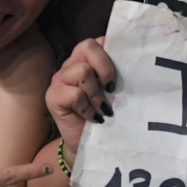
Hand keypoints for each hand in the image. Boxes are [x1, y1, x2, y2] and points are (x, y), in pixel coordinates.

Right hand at [46, 38, 114, 161]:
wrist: (88, 145)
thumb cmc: (105, 116)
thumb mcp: (115, 92)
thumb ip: (117, 74)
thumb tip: (134, 62)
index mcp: (87, 60)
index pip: (100, 41)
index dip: (114, 54)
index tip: (123, 74)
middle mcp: (71, 64)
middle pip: (87, 46)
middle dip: (105, 67)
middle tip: (111, 88)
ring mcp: (59, 79)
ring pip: (82, 70)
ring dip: (96, 93)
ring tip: (102, 109)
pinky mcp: (52, 96)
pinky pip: (75, 94)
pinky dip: (88, 108)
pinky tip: (92, 118)